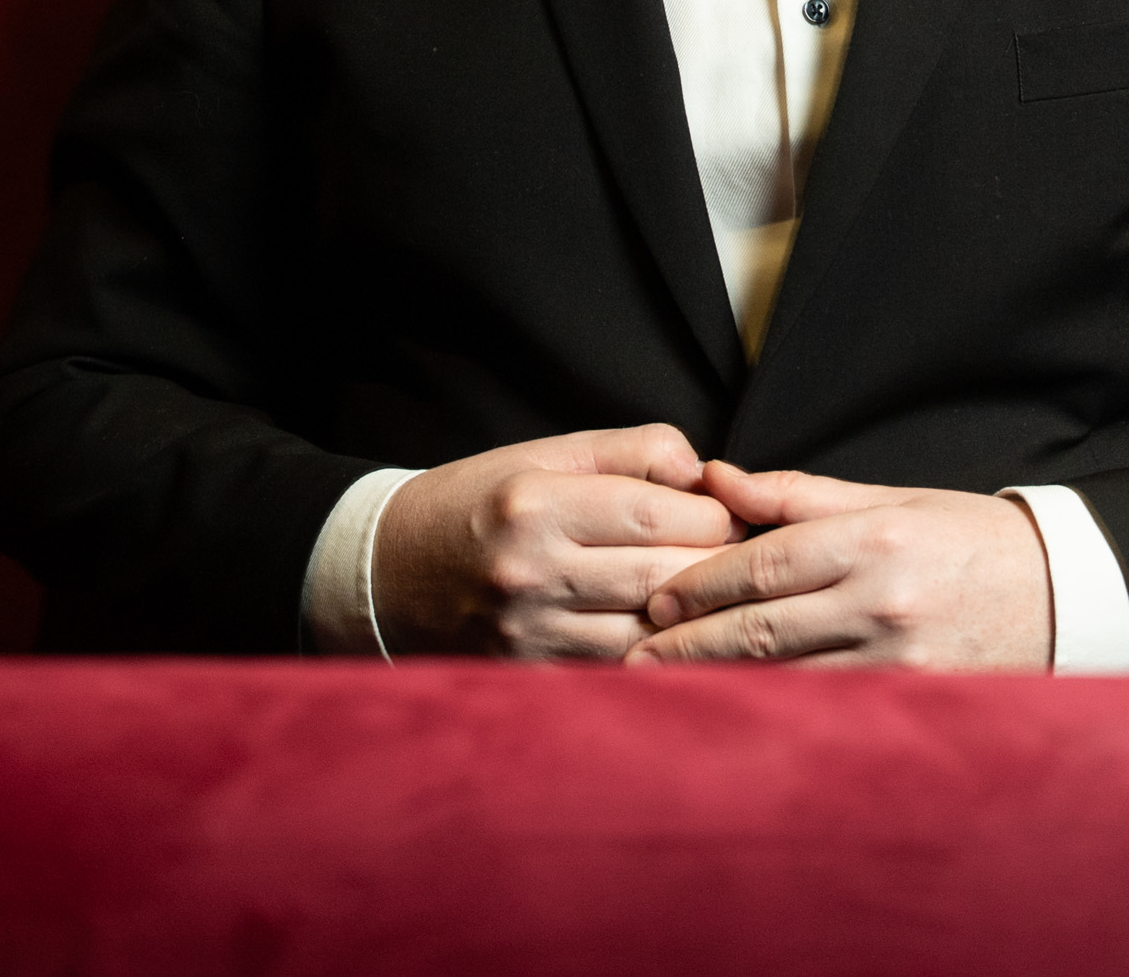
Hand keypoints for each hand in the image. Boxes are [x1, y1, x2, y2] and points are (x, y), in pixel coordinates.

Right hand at [373, 423, 739, 659]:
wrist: (386, 575)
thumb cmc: (476, 504)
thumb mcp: (543, 455)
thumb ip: (631, 451)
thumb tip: (704, 472)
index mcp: (536, 505)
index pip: (661, 514)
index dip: (715, 514)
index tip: (730, 512)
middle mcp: (531, 573)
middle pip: (665, 578)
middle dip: (717, 567)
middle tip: (742, 557)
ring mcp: (528, 634)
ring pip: (651, 633)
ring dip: (693, 618)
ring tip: (715, 598)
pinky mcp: (529, 676)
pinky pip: (618, 672)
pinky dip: (654, 654)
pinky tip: (671, 636)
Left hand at [629, 461, 1051, 670]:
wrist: (1067, 596)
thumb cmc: (971, 540)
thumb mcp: (892, 499)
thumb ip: (798, 496)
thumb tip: (715, 479)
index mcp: (874, 540)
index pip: (763, 565)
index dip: (699, 584)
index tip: (654, 598)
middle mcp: (882, 602)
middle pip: (760, 628)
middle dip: (688, 643)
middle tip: (632, 650)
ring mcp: (898, 660)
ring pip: (784, 676)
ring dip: (716, 684)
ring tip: (661, 688)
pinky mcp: (912, 700)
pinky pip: (825, 707)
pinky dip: (772, 709)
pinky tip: (732, 712)